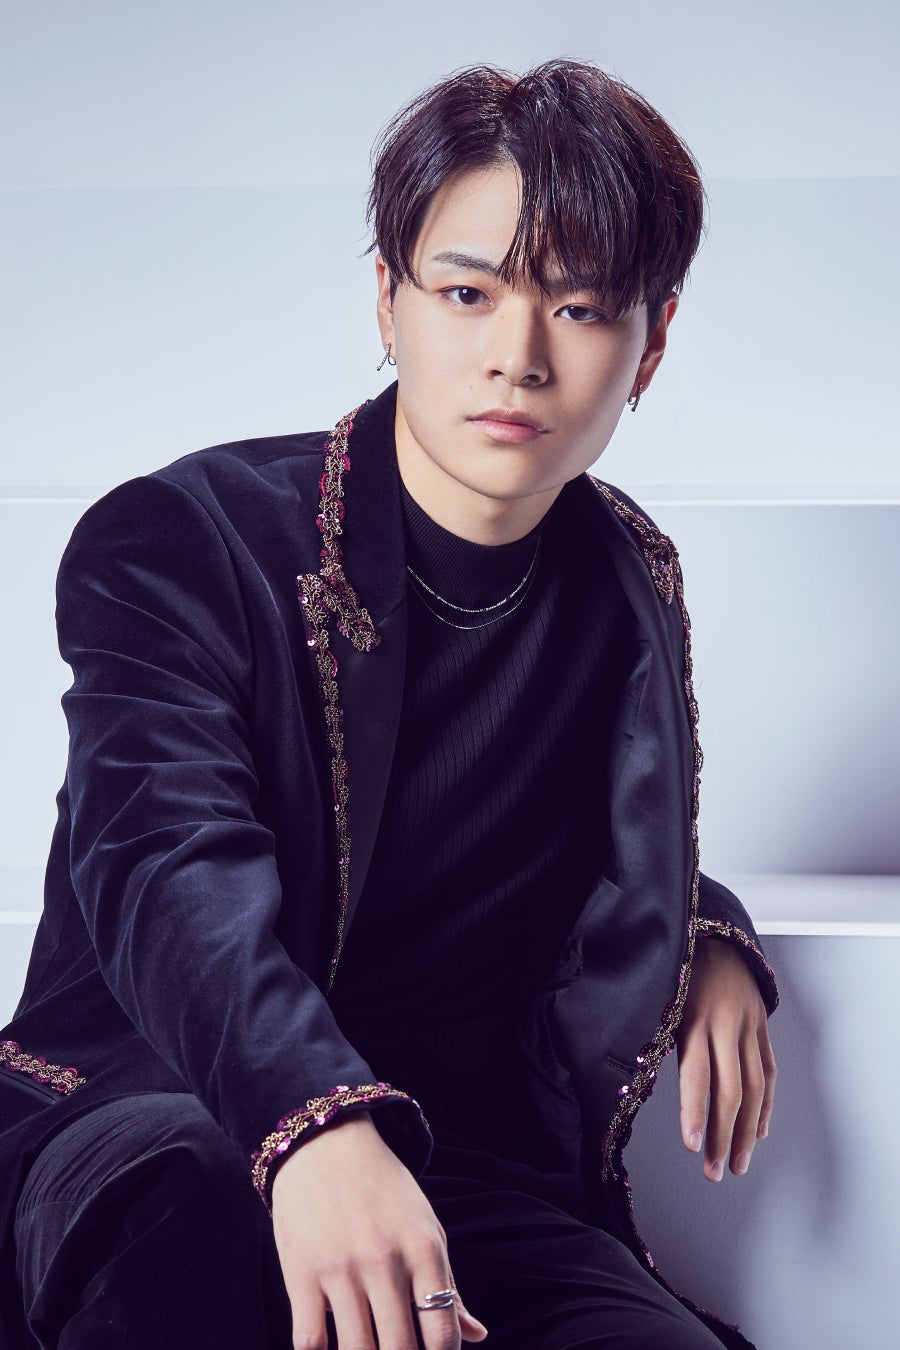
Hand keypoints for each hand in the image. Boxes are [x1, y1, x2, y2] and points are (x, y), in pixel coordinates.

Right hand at [271, 1110, 488, 1348]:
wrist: (325, 1143)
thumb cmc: (383, 1189)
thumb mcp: (425, 1227)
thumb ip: (448, 1285)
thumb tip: (477, 1335)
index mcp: (423, 1249)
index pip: (442, 1332)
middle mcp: (385, 1261)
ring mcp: (341, 1269)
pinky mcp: (301, 1273)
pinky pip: (310, 1341)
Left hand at [675, 936, 776, 1181]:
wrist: (717, 933)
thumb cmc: (680, 968)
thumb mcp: (664, 999)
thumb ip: (665, 1038)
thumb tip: (655, 1082)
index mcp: (694, 1019)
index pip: (697, 1076)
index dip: (696, 1112)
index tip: (693, 1146)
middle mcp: (724, 1025)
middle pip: (730, 1090)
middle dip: (722, 1135)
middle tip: (715, 1171)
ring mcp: (748, 1027)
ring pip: (755, 1087)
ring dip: (747, 1130)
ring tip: (737, 1162)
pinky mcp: (763, 1026)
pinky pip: (768, 1071)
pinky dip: (766, 1104)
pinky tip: (758, 1130)